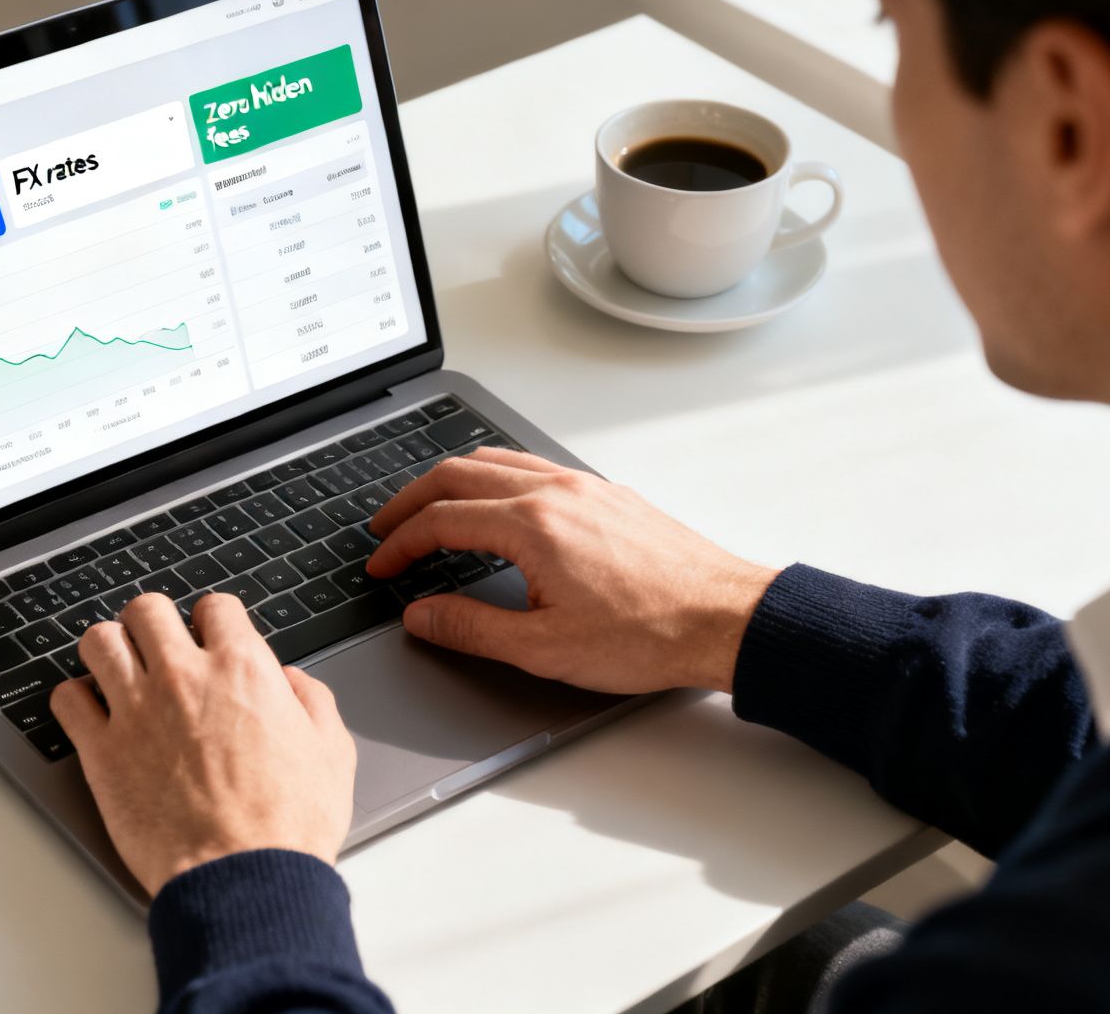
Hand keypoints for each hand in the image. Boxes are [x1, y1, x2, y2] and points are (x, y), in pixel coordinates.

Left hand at [50, 592, 356, 895]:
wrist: (244, 880)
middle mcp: (184, 678)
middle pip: (147, 609)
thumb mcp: (331, 753)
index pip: (215, 607)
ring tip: (117, 670)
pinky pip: (66, 700)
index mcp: (242, 670)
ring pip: (100, 642)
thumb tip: (292, 680)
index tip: (208, 638)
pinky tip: (90, 713)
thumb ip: (312, 701)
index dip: (213, 621)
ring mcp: (137, 711)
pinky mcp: (101, 752)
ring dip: (109, 650)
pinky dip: (74, 699)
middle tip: (157, 646)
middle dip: (153, 622)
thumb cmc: (288, 827)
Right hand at [366, 447, 776, 694]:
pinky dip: (494, 476)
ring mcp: (585, 487)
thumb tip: (423, 616)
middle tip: (386, 528)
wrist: (727, 620)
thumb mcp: (545, 649)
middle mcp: (555, 491)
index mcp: (532, 525)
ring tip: (429, 508)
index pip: (441, 520)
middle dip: (411, 500)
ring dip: (452, 481)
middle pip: (458, 474)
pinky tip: (496, 503)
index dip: (400, 544)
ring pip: (497, 460)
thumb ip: (472, 628)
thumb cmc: (650, 635)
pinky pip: (534, 466)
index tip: (382, 565)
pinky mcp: (609, 494)